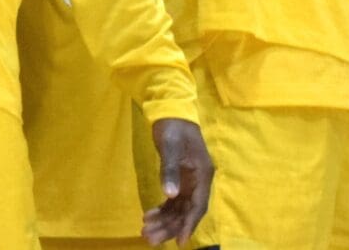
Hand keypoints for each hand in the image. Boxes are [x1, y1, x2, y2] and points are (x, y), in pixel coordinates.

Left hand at [143, 117, 213, 244]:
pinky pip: (173, 200)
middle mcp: (199, 181)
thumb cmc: (173, 128)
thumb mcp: (170, 146)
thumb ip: (169, 170)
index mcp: (202, 174)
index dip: (189, 225)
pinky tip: (149, 215)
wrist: (171, 111)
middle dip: (170, 226)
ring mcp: (190, 181)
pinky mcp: (180, 178)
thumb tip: (170, 195)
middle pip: (186, 211)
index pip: (198, 206)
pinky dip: (163, 209)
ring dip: (164, 220)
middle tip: (150, 238)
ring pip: (179, 208)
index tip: (179, 242)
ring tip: (146, 231)